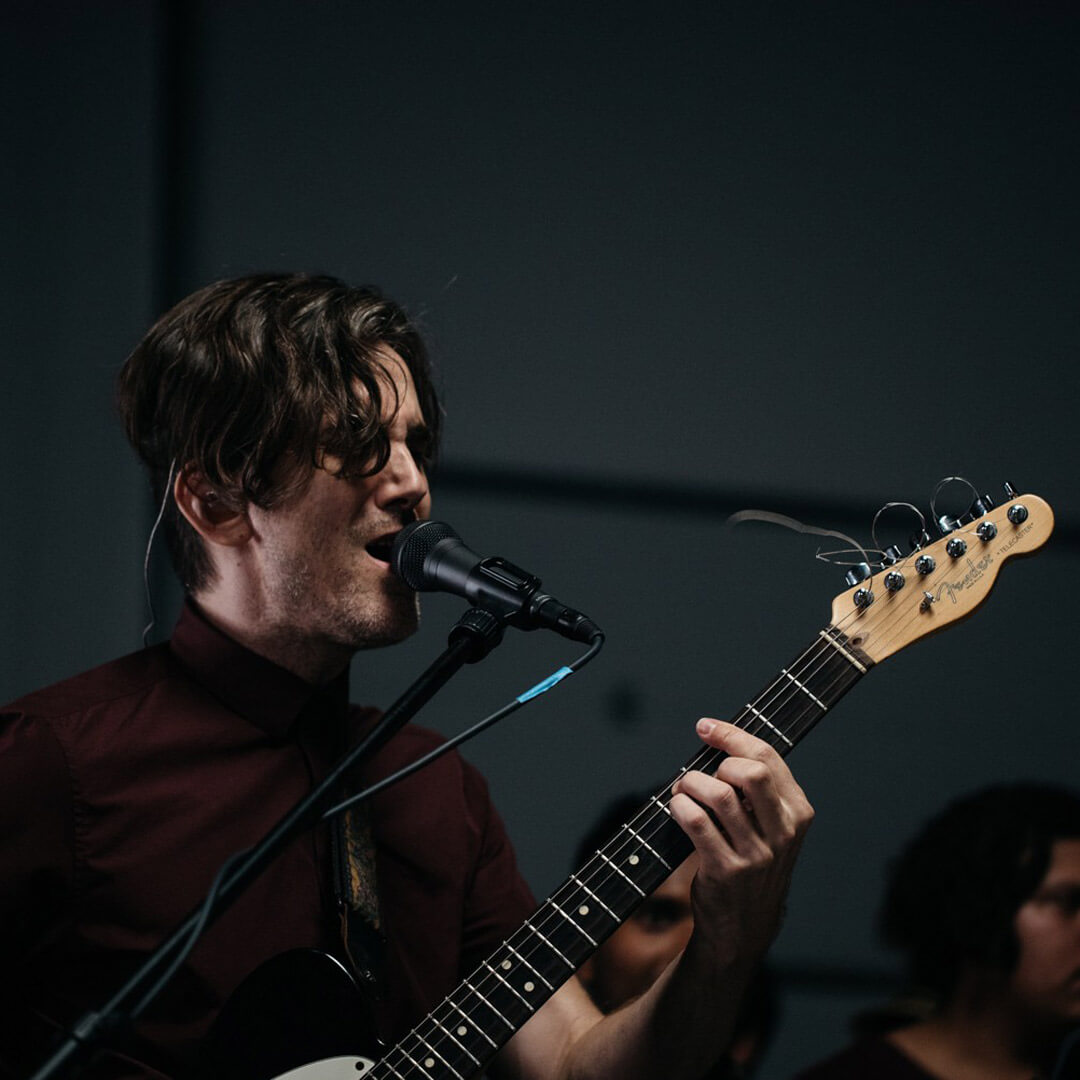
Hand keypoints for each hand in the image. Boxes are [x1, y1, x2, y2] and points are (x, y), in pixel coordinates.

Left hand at [669, 718, 812, 969]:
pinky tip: (676, 807)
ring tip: (683, 789)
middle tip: (703, 772)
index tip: (706, 727)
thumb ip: (757, 788)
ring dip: (691, 783)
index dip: (732, 735)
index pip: (768, 757)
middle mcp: (782, 832)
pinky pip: (697, 822)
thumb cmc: (752, 862)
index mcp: (797, 813)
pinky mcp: (727, 870)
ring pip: (719, 794)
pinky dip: (680, 806)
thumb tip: (718, 738)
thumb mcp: (770, 826)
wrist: (746, 925)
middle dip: (718, 761)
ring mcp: (756, 854)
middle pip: (751, 771)